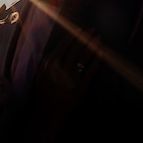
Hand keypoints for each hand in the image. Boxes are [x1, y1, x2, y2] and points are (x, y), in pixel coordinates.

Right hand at [28, 28, 101, 142]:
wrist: (48, 112)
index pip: (64, 45)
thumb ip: (47, 61)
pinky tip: (101, 53)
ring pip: (84, 56)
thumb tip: (57, 49)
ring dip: (92, 45)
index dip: (73, 36)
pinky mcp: (82, 86)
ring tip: (99, 38)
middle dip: (86, 37)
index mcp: (50, 63)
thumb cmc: (44, 92)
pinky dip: (96, 61)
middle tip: (93, 30)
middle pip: (76, 48)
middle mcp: (62, 68)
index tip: (80, 30)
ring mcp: (72, 77)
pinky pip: (91, 70)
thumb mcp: (41, 74)